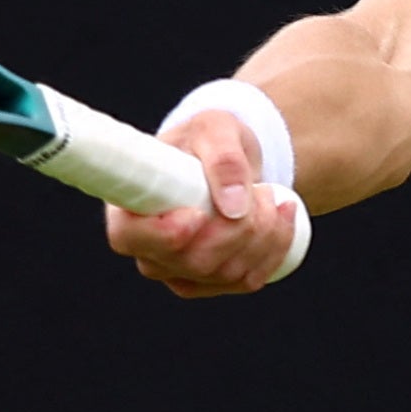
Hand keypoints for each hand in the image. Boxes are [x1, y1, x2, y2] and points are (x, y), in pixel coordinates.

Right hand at [105, 108, 305, 298]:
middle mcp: (149, 249)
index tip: (196, 214)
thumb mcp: (215, 130)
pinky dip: (274, 249)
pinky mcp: (213, 282)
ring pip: (225, 273)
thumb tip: (233, 206)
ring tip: (268, 195)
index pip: (128, 238)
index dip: (163, 234)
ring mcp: (180, 271)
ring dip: (262, 234)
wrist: (232, 161)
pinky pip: (247, 280)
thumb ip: (222, 158)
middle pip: (192, 262)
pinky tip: (282, 217)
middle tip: (257, 190)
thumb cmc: (209, 140)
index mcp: (129, 208)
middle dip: (237, 228)